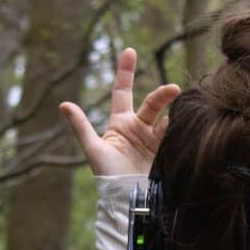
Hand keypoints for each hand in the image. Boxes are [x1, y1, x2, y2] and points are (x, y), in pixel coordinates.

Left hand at [59, 48, 179, 175]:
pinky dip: (180, 129)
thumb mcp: (93, 149)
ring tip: (183, 108)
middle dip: (163, 95)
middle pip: (152, 104)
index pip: (123, 91)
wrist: (126, 198)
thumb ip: (81, 126)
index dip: (125, 71)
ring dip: (175, 112)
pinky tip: (186, 125)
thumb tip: (63, 104)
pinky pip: (175, 136)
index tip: (129, 51)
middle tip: (173, 90)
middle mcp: (139, 128)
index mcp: (120, 123)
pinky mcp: (167, 152)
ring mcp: (154, 140)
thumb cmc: (107, 174)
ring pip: (166, 119)